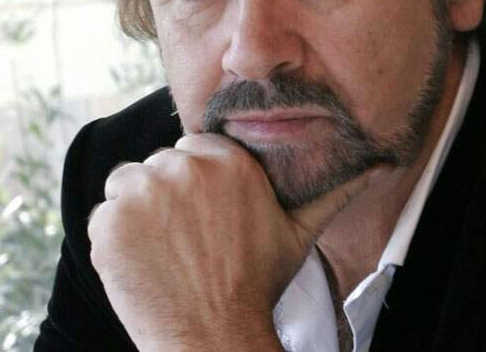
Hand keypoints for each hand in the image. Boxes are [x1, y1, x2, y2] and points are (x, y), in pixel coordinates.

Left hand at [88, 132, 377, 350]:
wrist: (214, 336)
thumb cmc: (257, 285)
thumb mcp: (298, 232)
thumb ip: (331, 191)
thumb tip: (382, 163)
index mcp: (225, 160)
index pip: (191, 151)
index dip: (195, 188)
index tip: (202, 221)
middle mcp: (183, 166)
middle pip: (158, 167)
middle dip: (166, 199)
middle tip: (185, 243)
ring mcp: (142, 191)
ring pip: (127, 185)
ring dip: (137, 213)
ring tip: (163, 252)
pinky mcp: (110, 220)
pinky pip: (103, 216)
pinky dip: (115, 240)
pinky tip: (143, 265)